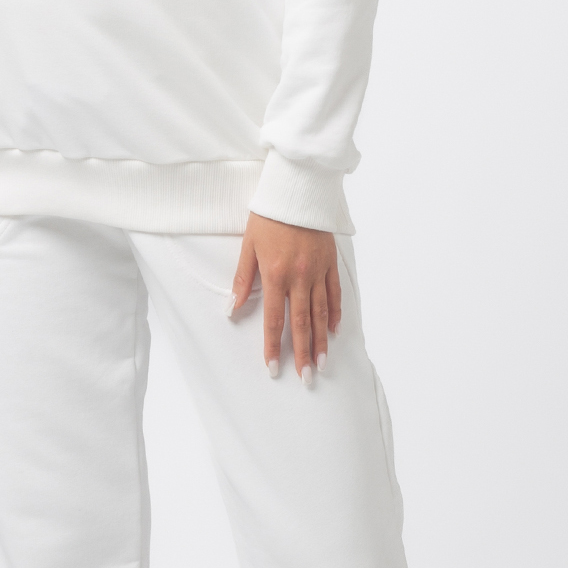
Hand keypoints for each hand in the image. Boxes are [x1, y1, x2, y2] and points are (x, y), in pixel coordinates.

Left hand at [229, 212, 341, 383]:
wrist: (297, 189)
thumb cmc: (269, 215)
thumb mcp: (249, 245)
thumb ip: (243, 280)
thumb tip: (232, 308)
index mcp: (275, 274)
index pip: (274, 319)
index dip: (273, 346)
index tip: (273, 368)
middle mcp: (299, 277)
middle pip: (301, 323)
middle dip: (302, 353)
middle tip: (306, 378)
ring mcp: (317, 271)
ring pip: (321, 313)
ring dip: (321, 341)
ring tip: (322, 364)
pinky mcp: (331, 262)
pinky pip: (335, 293)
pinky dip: (336, 313)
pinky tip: (335, 331)